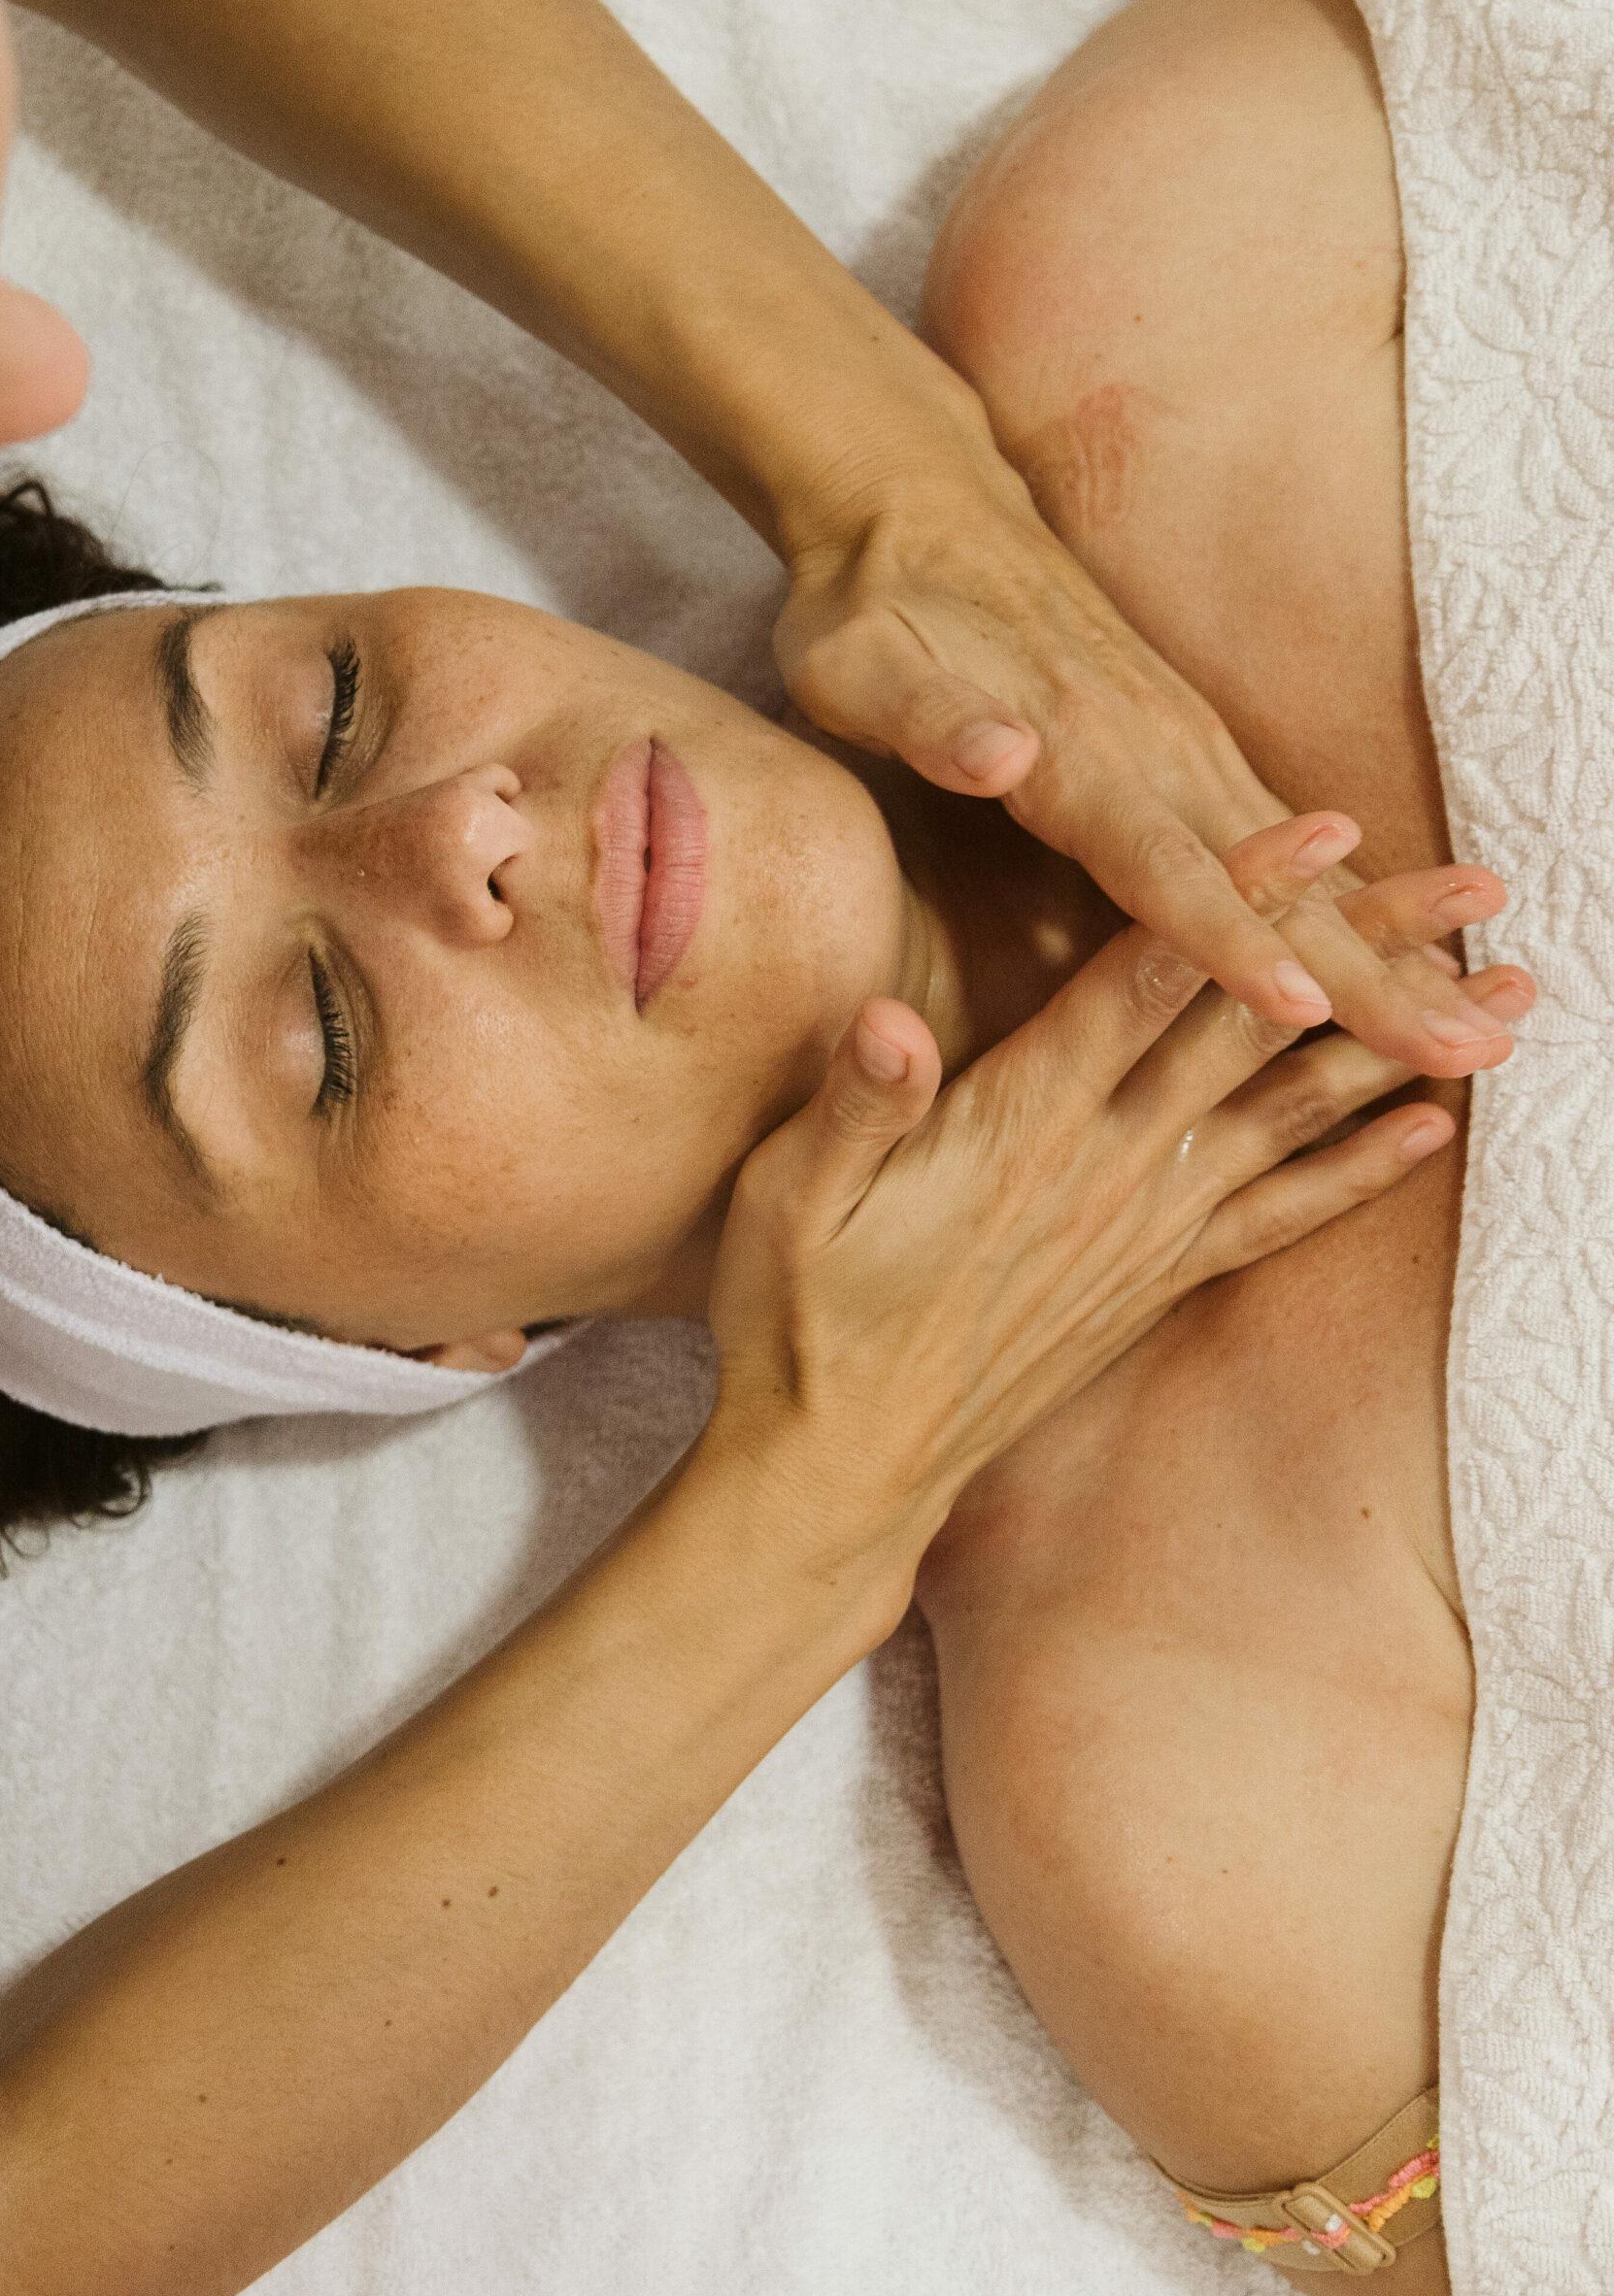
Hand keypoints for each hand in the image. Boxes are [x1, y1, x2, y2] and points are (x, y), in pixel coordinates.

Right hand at [701, 814, 1526, 1594]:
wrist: (843, 1470)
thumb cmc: (798, 1320)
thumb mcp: (789, 1200)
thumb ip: (855, 1107)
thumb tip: (890, 1016)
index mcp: (1018, 1125)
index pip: (1145, 983)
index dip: (1235, 898)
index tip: (1324, 825)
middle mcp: (1105, 1169)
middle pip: (1255, 1029)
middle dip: (1367, 946)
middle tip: (1473, 880)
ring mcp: (1141, 1231)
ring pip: (1294, 1114)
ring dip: (1402, 1046)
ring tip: (1507, 994)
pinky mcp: (1150, 1284)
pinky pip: (1278, 1220)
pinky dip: (1359, 1173)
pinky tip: (1428, 1131)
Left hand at [770, 464, 1505, 1078]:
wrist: (917, 511)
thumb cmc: (872, 610)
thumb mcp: (862, 665)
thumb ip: (932, 720)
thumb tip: (1004, 754)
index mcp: (1073, 752)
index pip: (1161, 864)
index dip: (1228, 940)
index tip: (1304, 1007)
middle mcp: (1153, 751)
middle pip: (1275, 883)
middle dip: (1370, 972)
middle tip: (1474, 1047)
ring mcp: (1183, 747)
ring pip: (1306, 870)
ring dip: (1393, 951)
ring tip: (1483, 1029)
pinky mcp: (1188, 749)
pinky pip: (1290, 848)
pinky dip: (1360, 906)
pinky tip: (1409, 962)